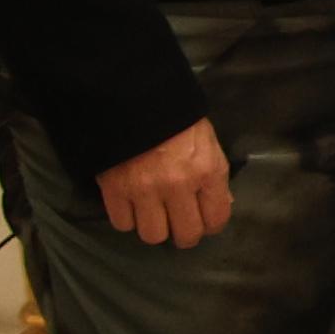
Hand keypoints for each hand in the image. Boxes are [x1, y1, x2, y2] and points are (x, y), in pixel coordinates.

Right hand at [98, 120, 232, 247]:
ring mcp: (144, 190)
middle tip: (179, 223)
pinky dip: (127, 218)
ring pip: (152, 236)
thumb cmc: (177, 119)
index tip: (204, 221)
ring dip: (154, 227)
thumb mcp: (208, 142)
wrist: (133, 98)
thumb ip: (214, 175)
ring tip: (154, 213)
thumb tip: (220, 203)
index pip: (216, 219)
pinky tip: (132, 205)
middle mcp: (178, 186)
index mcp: (207, 171)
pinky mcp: (114, 190)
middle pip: (185, 235)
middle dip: (184, 234)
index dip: (211, 224)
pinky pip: (122, 223)